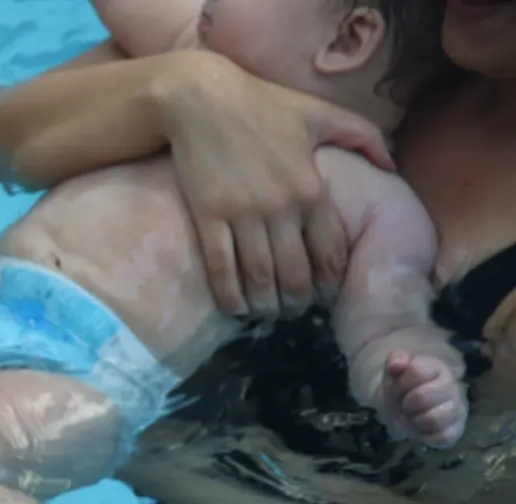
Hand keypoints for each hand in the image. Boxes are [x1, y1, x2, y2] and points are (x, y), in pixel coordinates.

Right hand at [161, 54, 392, 317]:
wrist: (200, 99)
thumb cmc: (262, 105)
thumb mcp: (320, 113)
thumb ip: (363, 136)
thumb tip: (394, 164)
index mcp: (312, 187)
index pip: (329, 250)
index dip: (329, 281)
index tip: (326, 295)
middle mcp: (280, 207)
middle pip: (294, 272)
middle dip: (297, 300)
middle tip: (295, 310)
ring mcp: (242, 214)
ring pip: (259, 276)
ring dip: (265, 304)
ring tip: (266, 312)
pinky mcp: (208, 217)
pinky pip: (221, 267)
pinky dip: (229, 294)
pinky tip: (234, 307)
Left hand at [381, 348, 467, 447]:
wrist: (404, 407)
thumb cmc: (401, 387)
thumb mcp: (393, 372)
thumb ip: (395, 362)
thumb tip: (396, 363)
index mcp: (436, 367)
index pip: (418, 371)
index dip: (401, 383)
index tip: (398, 388)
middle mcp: (452, 385)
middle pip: (423, 397)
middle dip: (406, 404)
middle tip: (405, 405)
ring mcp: (457, 407)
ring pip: (434, 419)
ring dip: (416, 421)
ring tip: (414, 417)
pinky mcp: (457, 428)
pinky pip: (443, 437)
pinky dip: (426, 436)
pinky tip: (422, 429)